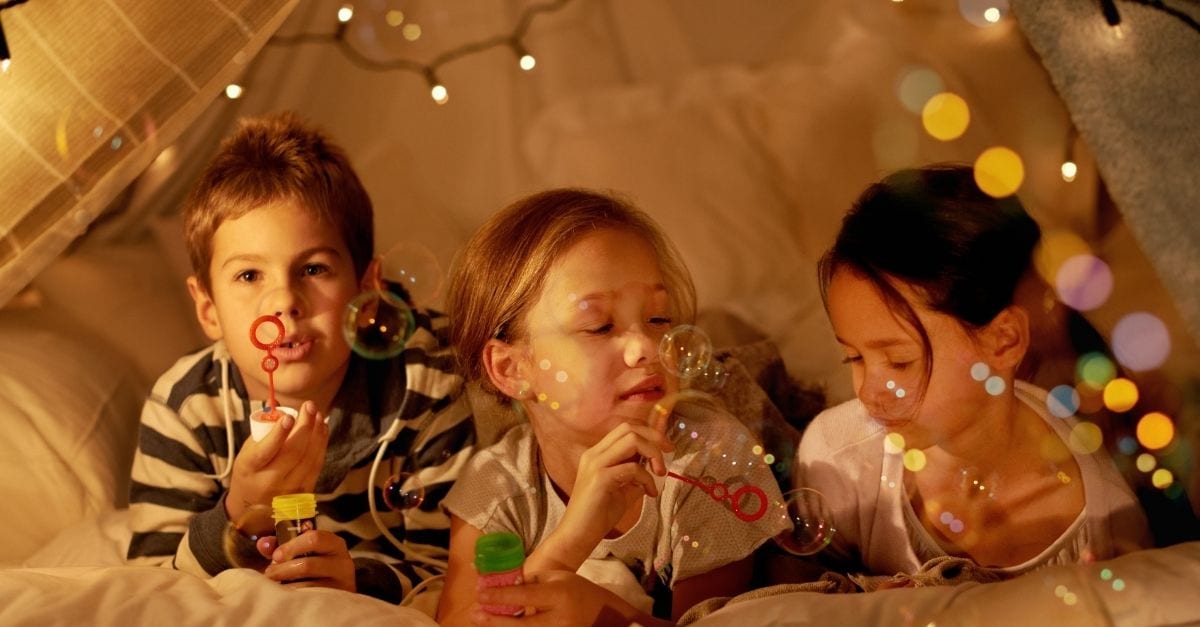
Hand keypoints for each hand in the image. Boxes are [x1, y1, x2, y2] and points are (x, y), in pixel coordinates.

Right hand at [226, 401, 329, 521]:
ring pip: (309, 458)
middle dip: (305, 426)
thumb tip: (279, 405)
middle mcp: (270, 481)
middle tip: (309, 406)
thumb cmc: (250, 471)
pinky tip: (322, 430)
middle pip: (294, 452)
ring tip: (318, 415)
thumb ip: (263, 430)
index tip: (289, 417)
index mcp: (250, 468)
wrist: (251, 507)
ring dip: (317, 433)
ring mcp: (289, 489)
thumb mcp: (247, 451)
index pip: (266, 450)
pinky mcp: (303, 493)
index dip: (279, 433)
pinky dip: (321, 445)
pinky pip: (316, 465)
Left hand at [261, 529, 355, 591]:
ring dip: (285, 585)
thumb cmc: (315, 566)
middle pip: (308, 564)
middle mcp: (342, 562)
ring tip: (276, 585)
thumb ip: (282, 545)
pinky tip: (287, 594)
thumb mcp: (303, 551)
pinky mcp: (335, 598)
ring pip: (306, 585)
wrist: (336, 590)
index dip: (291, 546)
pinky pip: (309, 598)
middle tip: (271, 573)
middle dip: (283, 569)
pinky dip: (293, 596)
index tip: (276, 556)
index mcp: (334, 544)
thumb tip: (263, 544)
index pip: (314, 538)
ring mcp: (340, 583)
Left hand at [470, 571, 648, 626]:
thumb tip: (500, 584)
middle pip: (522, 625)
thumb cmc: (575, 590)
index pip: (526, 596)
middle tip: (475, 614)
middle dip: (495, 621)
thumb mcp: (556, 578)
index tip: (480, 594)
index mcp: (560, 595)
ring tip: (482, 621)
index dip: (501, 596)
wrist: (602, 614)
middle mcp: (560, 619)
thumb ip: (530, 582)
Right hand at [551, 422, 673, 563]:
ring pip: (632, 440)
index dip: (649, 433)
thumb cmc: (598, 515)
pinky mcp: (600, 478)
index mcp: (597, 453)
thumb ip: (636, 474)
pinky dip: (647, 479)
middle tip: (669, 453)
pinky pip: (633, 468)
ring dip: (653, 453)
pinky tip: (650, 493)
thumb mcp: (622, 489)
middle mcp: (594, 454)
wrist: (577, 535)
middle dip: (654, 437)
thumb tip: (655, 466)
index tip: (665, 448)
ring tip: (660, 473)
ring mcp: (595, 464)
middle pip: (629, 428)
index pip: (625, 429)